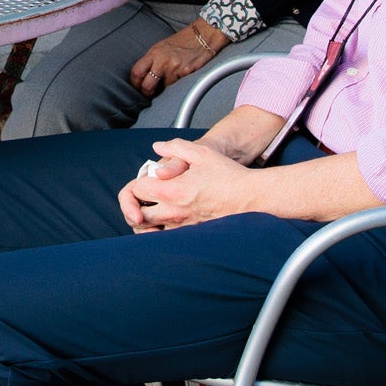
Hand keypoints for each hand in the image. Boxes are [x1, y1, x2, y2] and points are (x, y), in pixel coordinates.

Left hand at [119, 137, 253, 232]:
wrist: (252, 198)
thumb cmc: (229, 176)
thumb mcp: (201, 152)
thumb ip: (175, 147)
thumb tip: (157, 148)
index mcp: (171, 191)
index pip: (136, 190)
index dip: (138, 183)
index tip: (148, 179)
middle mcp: (173, 212)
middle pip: (137, 216)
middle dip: (134, 206)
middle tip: (142, 198)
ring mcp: (182, 227)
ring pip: (149, 231)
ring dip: (145, 222)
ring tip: (149, 210)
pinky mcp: (192, 235)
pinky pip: (166, 238)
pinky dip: (160, 231)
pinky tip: (166, 220)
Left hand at [130, 22, 222, 96]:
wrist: (202, 36)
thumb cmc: (181, 41)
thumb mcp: (161, 47)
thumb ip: (152, 60)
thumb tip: (143, 76)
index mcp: (154, 53)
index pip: (136, 71)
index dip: (134, 82)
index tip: (137, 86)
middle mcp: (163, 61)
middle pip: (147, 85)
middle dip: (146, 92)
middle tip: (148, 92)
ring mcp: (175, 68)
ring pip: (164, 87)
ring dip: (165, 86)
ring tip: (171, 76)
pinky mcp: (186, 73)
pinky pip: (178, 85)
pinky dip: (177, 83)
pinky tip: (181, 74)